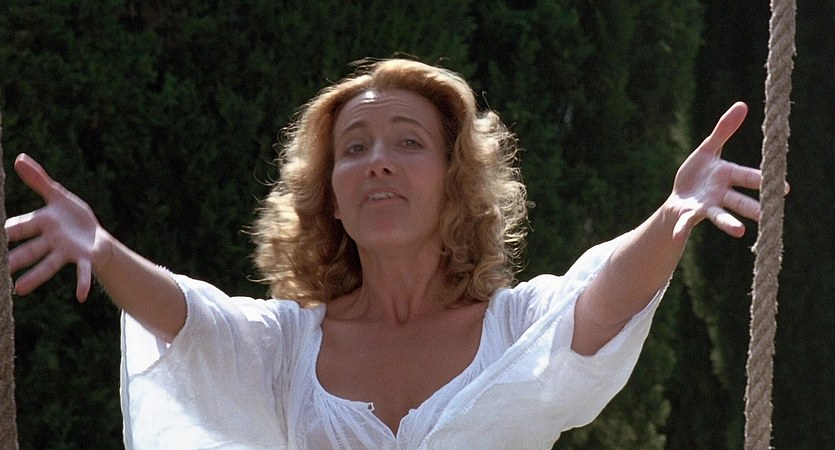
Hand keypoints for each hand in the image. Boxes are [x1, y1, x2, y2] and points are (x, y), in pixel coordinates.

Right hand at [5, 154, 110, 300]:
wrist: (97, 236)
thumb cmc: (74, 217)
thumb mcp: (58, 195)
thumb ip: (39, 180)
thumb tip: (19, 158)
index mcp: (43, 223)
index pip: (20, 227)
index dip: (6, 231)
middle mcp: (51, 241)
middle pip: (31, 249)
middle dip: (16, 257)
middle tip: (2, 267)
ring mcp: (67, 252)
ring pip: (48, 265)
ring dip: (35, 277)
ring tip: (19, 290)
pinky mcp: (85, 259)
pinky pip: (83, 272)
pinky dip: (82, 283)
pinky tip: (81, 296)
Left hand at [669, 102, 781, 241]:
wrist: (679, 194)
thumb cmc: (698, 172)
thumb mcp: (708, 149)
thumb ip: (724, 130)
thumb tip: (742, 105)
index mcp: (727, 176)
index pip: (747, 177)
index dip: (762, 181)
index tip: (783, 188)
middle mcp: (720, 194)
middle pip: (738, 201)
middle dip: (752, 207)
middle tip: (767, 214)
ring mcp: (705, 206)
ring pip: (719, 215)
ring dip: (728, 223)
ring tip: (740, 231)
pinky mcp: (687, 214)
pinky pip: (684, 222)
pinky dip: (681, 229)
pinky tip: (676, 236)